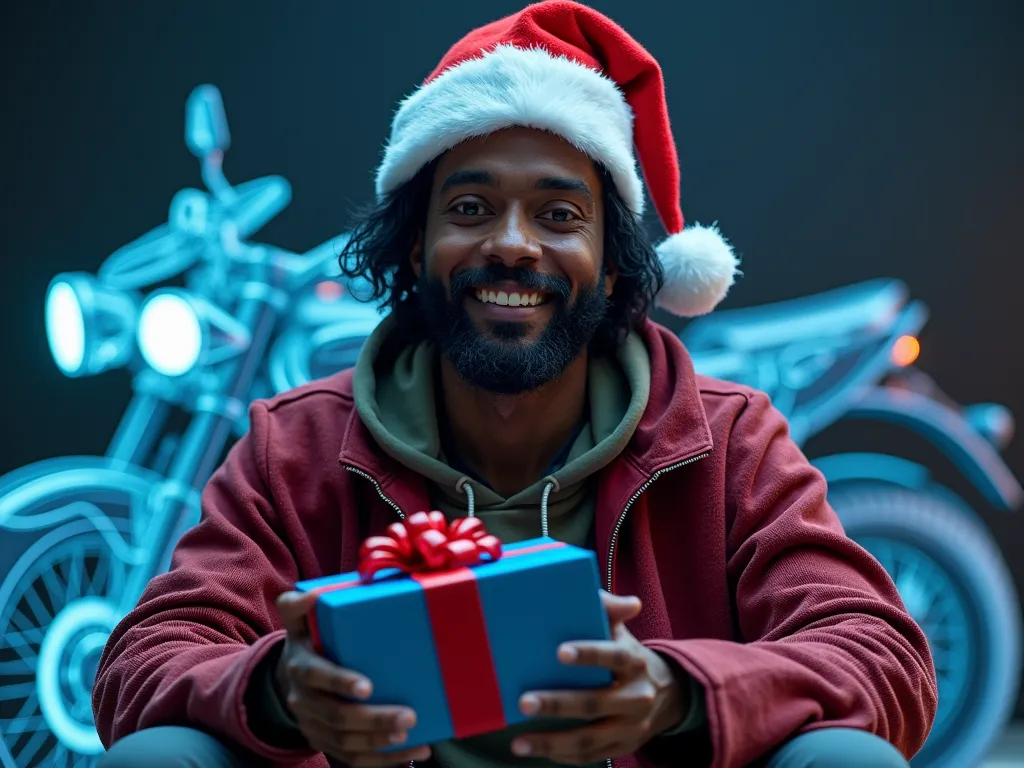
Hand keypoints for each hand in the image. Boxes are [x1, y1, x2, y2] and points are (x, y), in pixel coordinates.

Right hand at [274, 591, 431, 766]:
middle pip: (338, 717)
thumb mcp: (297, 621)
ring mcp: (315, 726)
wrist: (286, 679)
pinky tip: (413, 752)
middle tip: (409, 716)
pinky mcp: (326, 743)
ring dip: (380, 743)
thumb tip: (312, 594)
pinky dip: (383, 761)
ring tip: (411, 735)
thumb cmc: (307, 642)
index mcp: (300, 668)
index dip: (340, 683)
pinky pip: (353, 759)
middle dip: (374, 720)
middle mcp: (305, 701)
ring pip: (346, 742)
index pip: (317, 677)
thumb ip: (298, 605)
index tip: (368, 687)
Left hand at [511, 592, 687, 764]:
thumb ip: (611, 611)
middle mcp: (636, 697)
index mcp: (635, 662)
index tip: (559, 652)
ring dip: (551, 741)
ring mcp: (630, 727)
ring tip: (519, 742)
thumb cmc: (628, 656)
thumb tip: (626, 602)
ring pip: (589, 739)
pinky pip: (589, 757)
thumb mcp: (622, 632)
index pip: (615, 656)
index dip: (589, 654)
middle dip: (557, 704)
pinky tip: (536, 750)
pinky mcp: (622, 747)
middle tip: (525, 702)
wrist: (667, 694)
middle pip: (595, 703)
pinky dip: (561, 755)